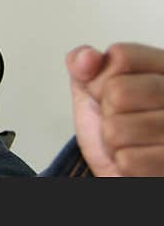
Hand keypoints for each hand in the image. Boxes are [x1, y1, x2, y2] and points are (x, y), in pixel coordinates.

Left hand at [67, 42, 163, 175]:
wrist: (125, 169)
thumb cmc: (117, 127)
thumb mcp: (93, 87)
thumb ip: (83, 64)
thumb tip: (87, 57)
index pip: (122, 56)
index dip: (102, 78)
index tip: (111, 93)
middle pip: (118, 92)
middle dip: (108, 112)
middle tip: (123, 121)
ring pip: (117, 129)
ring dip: (113, 142)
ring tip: (132, 143)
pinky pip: (128, 160)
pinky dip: (124, 164)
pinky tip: (141, 162)